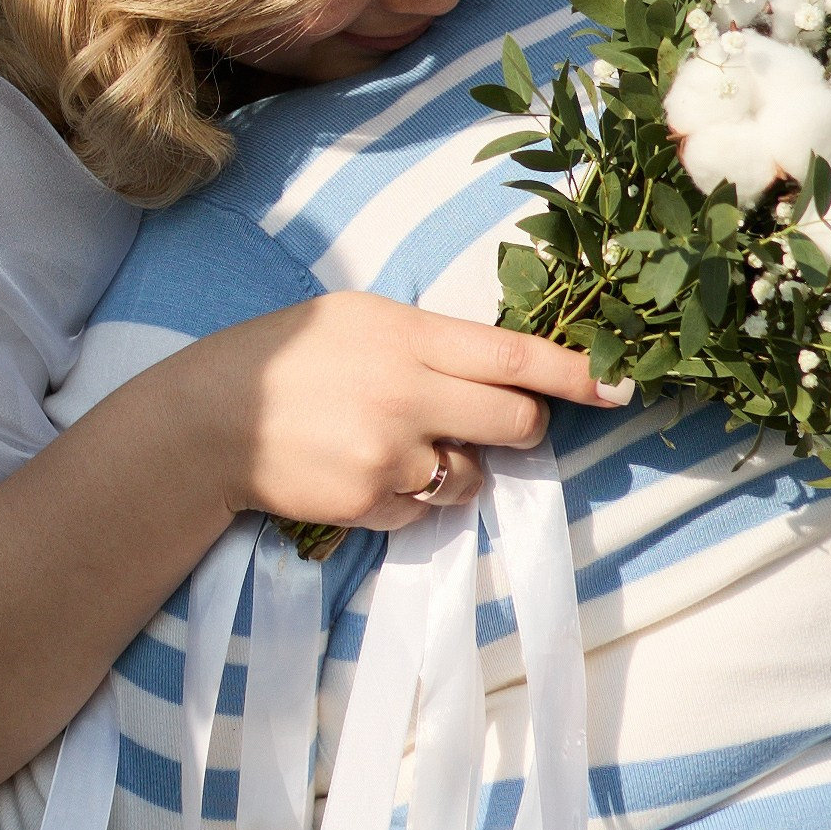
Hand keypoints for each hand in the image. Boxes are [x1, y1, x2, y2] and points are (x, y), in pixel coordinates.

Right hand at [184, 290, 632, 533]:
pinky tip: (363, 470)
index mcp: (407, 334)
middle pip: (515, 422)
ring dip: (455, 465)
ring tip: (394, 443)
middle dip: (519, 425)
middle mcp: (407, 393)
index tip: (621, 384)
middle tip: (487, 420)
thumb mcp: (360, 320)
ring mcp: (391, 454)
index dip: (577, 372)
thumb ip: (431, 341)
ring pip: (473, 475)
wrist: (209, 421)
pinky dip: (409, 496)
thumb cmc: (287, 357)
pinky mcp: (373, 502)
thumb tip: (504, 371)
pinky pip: (427, 509)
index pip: (515, 356)